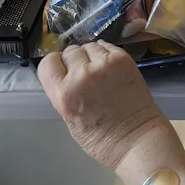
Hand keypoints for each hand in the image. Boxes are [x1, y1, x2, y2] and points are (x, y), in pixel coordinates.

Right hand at [38, 42, 170, 172]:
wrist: (136, 138)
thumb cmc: (101, 138)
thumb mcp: (70, 120)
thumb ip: (65, 94)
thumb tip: (66, 76)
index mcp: (65, 94)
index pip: (48, 63)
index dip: (54, 66)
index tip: (61, 72)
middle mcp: (82, 75)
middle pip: (69, 52)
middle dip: (74, 62)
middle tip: (84, 75)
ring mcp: (104, 64)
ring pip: (88, 46)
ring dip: (90, 56)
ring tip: (99, 71)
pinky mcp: (123, 58)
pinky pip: (106, 46)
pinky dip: (105, 53)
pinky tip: (109, 67)